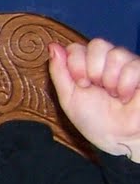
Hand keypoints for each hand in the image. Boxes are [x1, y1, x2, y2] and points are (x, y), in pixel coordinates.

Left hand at [50, 40, 139, 159]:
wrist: (118, 138)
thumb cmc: (94, 120)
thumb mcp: (68, 97)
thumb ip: (59, 71)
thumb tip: (52, 46)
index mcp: (87, 66)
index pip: (77, 47)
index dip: (75, 64)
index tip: (81, 84)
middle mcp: (108, 61)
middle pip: (97, 44)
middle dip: (92, 70)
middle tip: (96, 88)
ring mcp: (128, 65)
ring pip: (116, 53)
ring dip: (110, 79)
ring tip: (113, 95)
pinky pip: (133, 66)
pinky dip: (125, 85)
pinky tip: (126, 97)